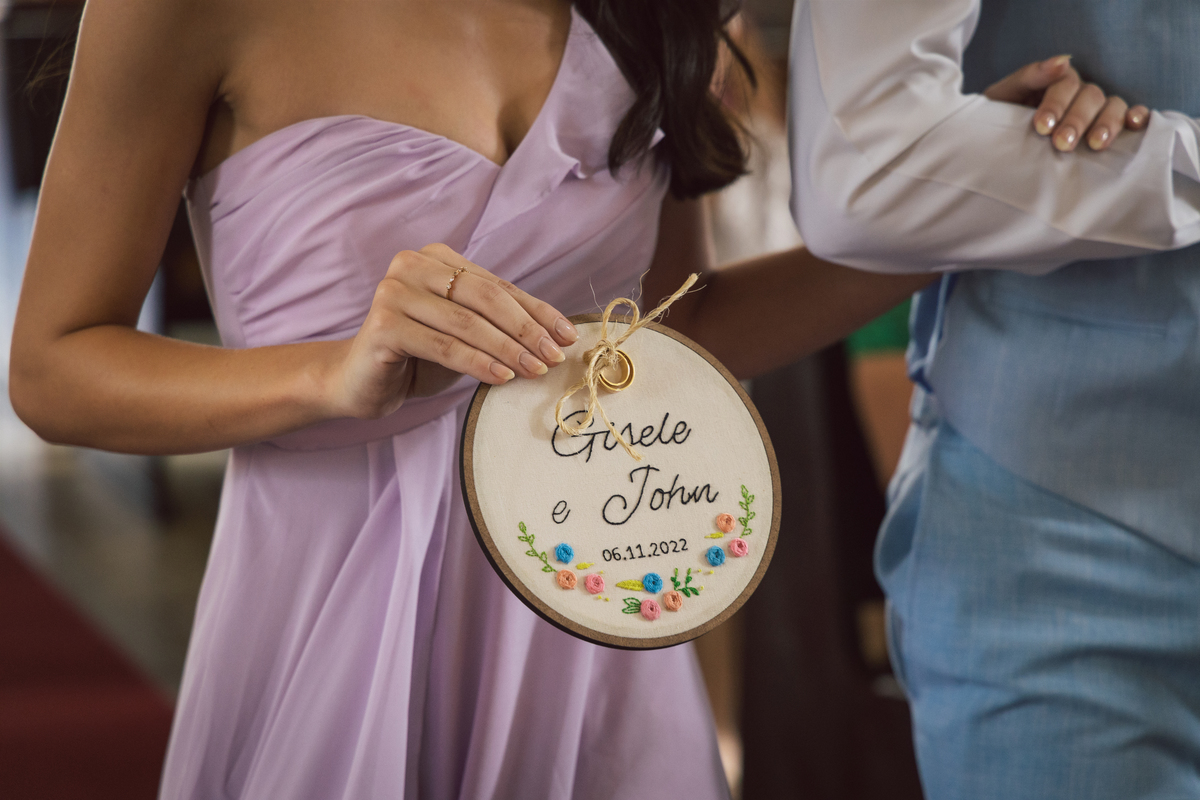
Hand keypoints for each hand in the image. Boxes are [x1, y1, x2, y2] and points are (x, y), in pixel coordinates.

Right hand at [328, 243, 578, 418]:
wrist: (359, 381)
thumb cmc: (418, 357)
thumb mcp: (465, 335)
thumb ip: (499, 325)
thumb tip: (556, 336)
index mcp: (437, 258)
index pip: (498, 286)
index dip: (537, 311)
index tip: (567, 335)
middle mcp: (412, 265)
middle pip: (486, 298)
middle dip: (526, 330)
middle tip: (554, 356)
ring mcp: (394, 291)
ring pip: (467, 323)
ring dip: (508, 349)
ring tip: (535, 370)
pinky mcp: (384, 324)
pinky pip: (443, 346)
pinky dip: (477, 363)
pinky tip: (502, 377)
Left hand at [984, 55, 1149, 151]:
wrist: (1000, 148)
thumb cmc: (1002, 118)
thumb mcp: (1004, 96)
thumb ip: (1029, 76)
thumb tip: (1063, 61)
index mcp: (1057, 81)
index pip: (1065, 85)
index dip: (1056, 104)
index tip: (1042, 127)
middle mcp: (1081, 93)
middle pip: (1090, 97)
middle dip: (1077, 121)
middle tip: (1062, 143)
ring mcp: (1098, 110)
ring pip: (1113, 107)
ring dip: (1107, 124)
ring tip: (1095, 145)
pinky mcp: (1111, 128)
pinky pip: (1132, 116)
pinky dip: (1138, 117)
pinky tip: (1135, 124)